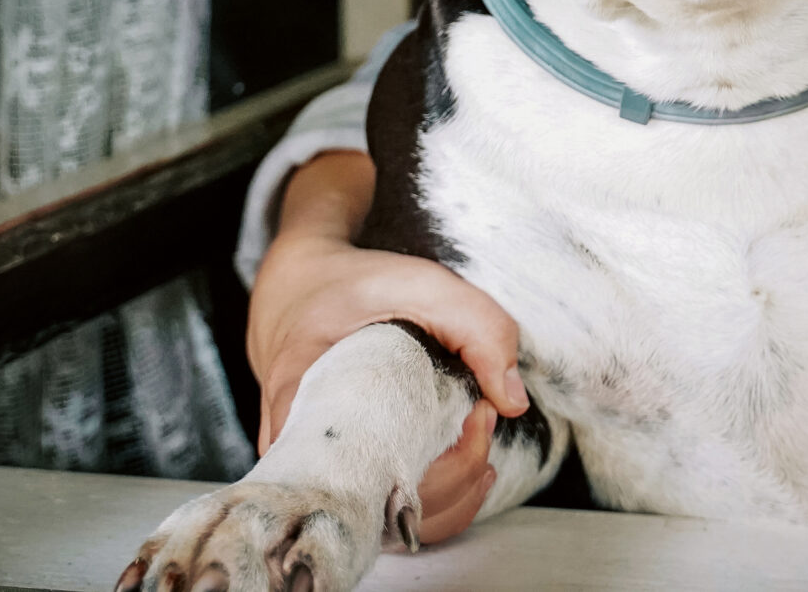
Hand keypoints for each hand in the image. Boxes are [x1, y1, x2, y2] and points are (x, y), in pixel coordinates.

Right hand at [245, 152, 526, 542]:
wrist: (294, 292)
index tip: (479, 414)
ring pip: (385, 524)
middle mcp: (298, 452)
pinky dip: (432, 502)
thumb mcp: (418, 282)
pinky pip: (383, 514)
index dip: (443, 464)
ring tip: (479, 444)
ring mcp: (313, 470)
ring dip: (448, 496)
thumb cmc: (350, 287)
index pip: (374, 476)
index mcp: (302, 404)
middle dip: (454, 476)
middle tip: (483, 417)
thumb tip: (512, 402)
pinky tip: (467, 472)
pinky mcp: (334, 473)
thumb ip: (476, 326)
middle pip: (384, 510)